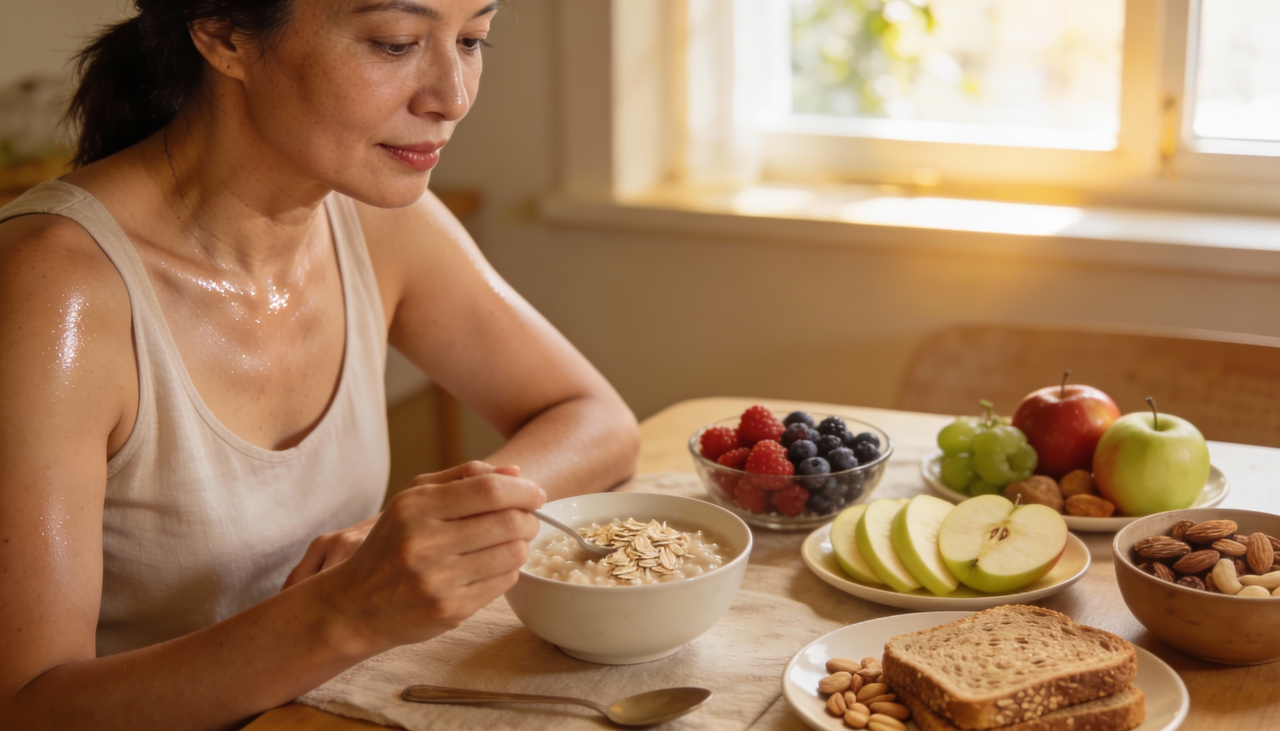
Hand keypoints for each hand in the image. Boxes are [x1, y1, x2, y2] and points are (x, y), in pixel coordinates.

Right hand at [283, 462, 529, 589]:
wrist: (355, 606)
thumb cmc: (390, 545)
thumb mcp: (413, 500)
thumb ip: (464, 477)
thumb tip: (515, 471)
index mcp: (415, 508)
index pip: (488, 491)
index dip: (523, 489)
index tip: (535, 493)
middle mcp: (425, 543)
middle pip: (508, 522)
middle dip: (528, 518)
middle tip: (526, 519)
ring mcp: (438, 580)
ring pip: (512, 554)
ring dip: (521, 545)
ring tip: (509, 542)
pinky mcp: (450, 610)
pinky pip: (502, 583)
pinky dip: (507, 570)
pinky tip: (491, 566)